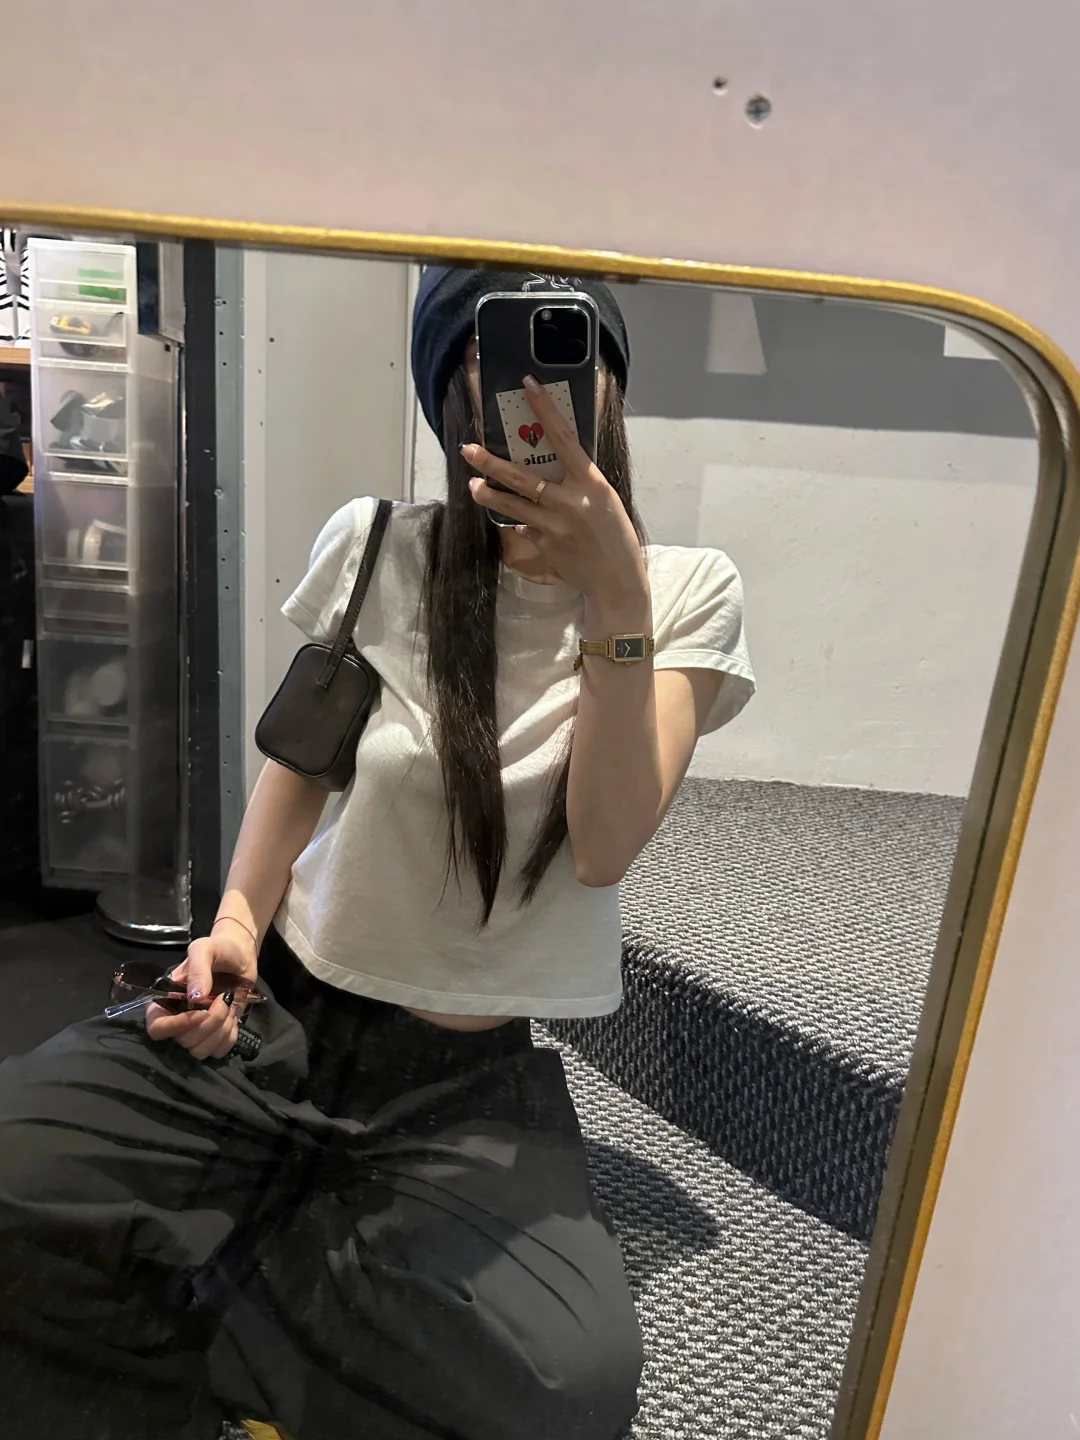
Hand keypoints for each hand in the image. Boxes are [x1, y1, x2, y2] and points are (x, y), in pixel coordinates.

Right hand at [145, 919, 258, 1061]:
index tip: (200, 1012)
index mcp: (166, 1000)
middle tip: (224, 998)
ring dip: (221, 1029)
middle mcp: (178, 1019)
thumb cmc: (218, 949)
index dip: (176, 1026)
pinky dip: (230, 1036)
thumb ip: (198, 970)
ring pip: (201, 1050)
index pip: (156, 1028)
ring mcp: (197, 1030)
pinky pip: (218, 1051)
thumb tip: (194, 998)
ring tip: (229, 1006)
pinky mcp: (216, 1036)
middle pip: (183, 1041)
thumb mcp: (204, 949)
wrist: (241, 955)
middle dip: (210, 1022)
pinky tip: (233, 1017)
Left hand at [462, 375, 647, 603]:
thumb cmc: (615, 536)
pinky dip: (518, 521)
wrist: (618, 580)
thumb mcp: (604, 499)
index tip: (528, 386)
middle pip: (521, 476)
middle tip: (468, 449)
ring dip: (488, 493)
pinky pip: (523, 527)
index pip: (564, 437)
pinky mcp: (545, 546)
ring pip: (512, 504)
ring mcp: (555, 526)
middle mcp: (570, 502)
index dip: (545, 409)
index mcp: (590, 483)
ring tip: (473, 485)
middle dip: (490, 462)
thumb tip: (551, 464)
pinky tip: (514, 519)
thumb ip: (578, 482)